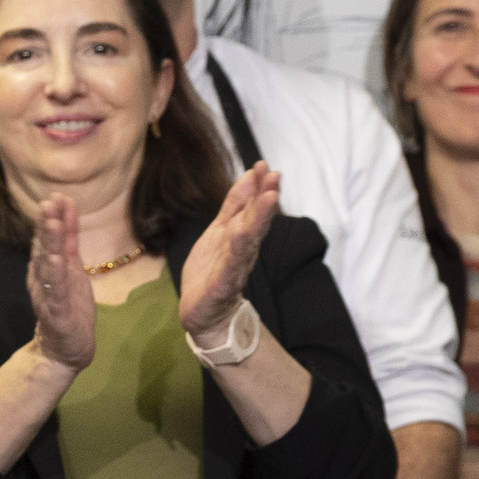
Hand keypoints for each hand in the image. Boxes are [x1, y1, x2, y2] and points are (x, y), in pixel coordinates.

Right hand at [24, 194, 97, 372]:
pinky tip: (56, 260)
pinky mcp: (56, 312)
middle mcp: (43, 279)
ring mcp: (48, 295)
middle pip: (44, 248)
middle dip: (47, 224)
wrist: (65, 351)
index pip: (49, 239)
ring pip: (48, 266)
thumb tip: (64, 216)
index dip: (53, 218)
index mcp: (48, 269)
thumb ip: (67, 246)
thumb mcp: (73, 272)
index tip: (58, 196)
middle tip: (48, 202)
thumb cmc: (70, 310)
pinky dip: (55, 276)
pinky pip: (56, 292)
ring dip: (48, 244)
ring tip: (51, 223)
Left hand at [177, 163, 282, 344]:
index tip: (264, 165)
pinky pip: (230, 267)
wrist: (205, 313)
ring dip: (258, 220)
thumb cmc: (213, 270)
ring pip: (248, 241)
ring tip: (267, 199)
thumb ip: (235, 206)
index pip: (252, 209)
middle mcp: (242, 250)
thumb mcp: (221, 230)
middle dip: (264, 200)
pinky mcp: (222, 286)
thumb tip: (250, 175)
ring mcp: (234, 267)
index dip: (258, 187)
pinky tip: (238, 235)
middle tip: (273, 178)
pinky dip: (235, 252)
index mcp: (241, 236)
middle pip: (256, 222)